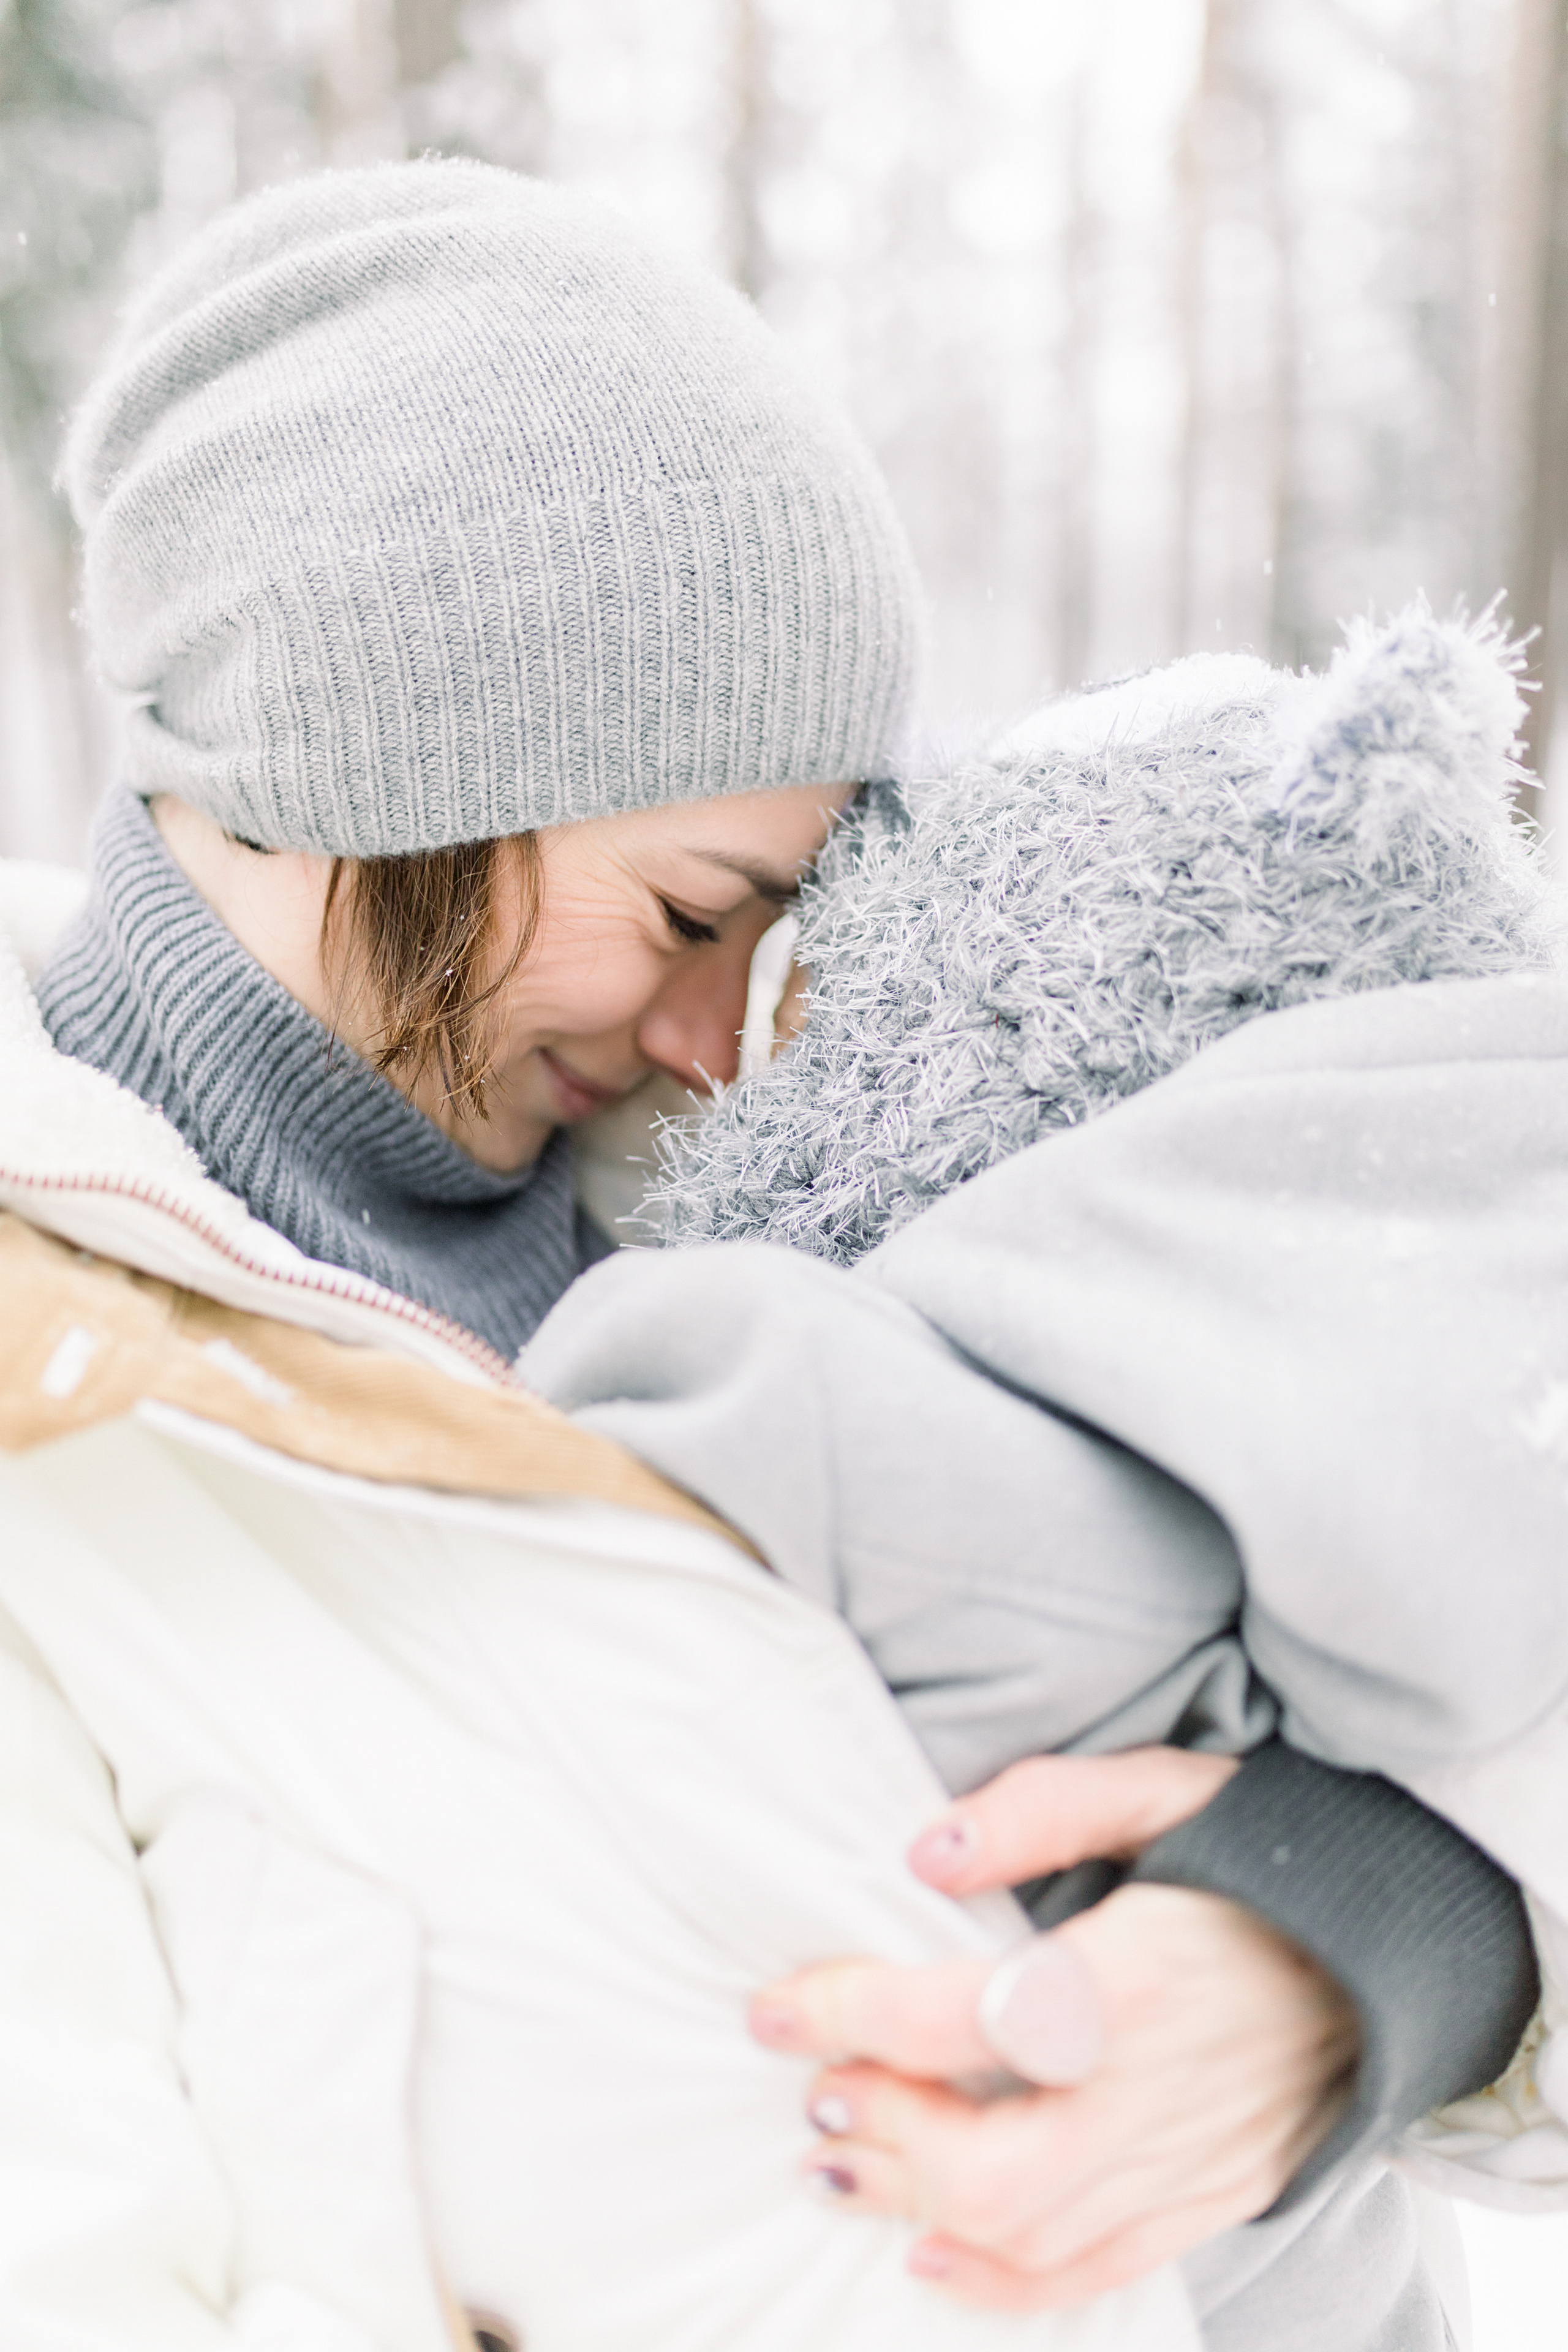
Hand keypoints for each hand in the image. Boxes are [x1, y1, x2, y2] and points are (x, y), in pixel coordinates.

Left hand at [749, 1749, 1359, 2310]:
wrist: (1397, 1938)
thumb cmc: (1265, 1850)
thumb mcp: (1162, 1788)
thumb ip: (1042, 1809)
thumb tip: (923, 1854)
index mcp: (1141, 1975)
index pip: (965, 2018)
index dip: (849, 2015)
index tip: (772, 2008)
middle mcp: (1165, 2087)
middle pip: (995, 2166)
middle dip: (880, 2137)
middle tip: (815, 2091)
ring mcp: (1192, 2159)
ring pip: (1034, 2234)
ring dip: (916, 2208)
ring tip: (837, 2162)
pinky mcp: (1213, 2195)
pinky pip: (1099, 2272)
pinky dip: (1004, 2283)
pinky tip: (931, 2252)